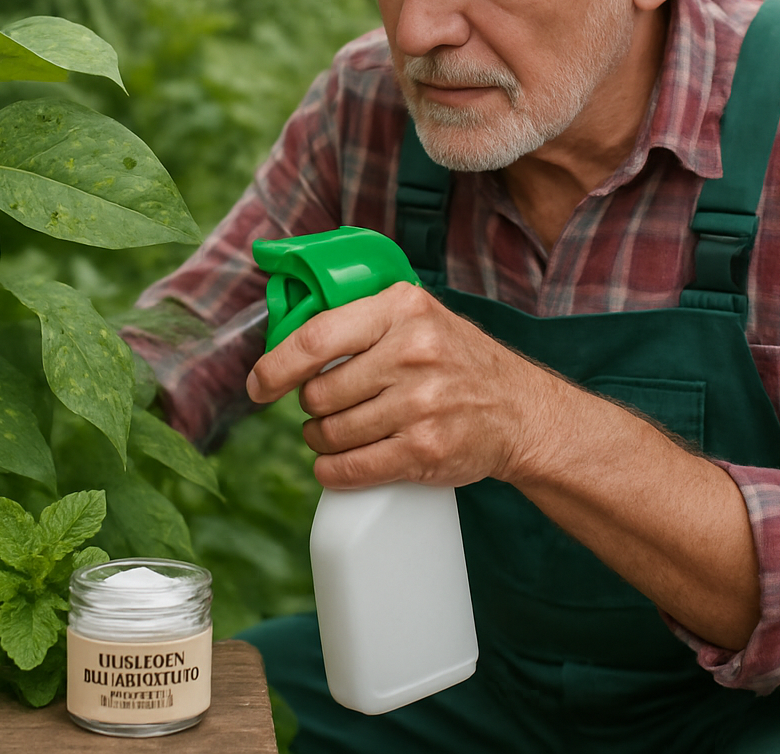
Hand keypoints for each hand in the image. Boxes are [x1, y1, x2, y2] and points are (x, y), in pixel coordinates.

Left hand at [245, 281, 560, 488]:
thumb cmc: (456, 360)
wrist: (520, 410)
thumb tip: (284, 339)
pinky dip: (333, 471)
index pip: (317, 338)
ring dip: (322, 440)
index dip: (275, 366)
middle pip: (318, 393)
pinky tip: (339, 463)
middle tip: (328, 406)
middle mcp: (412, 353)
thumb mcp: (417, 316)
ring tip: (342, 432)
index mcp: (402, 308)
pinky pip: (350, 469)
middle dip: (312, 406)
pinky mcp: (425, 450)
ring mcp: (421, 404)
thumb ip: (360, 318)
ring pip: (330, 434)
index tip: (259, 384)